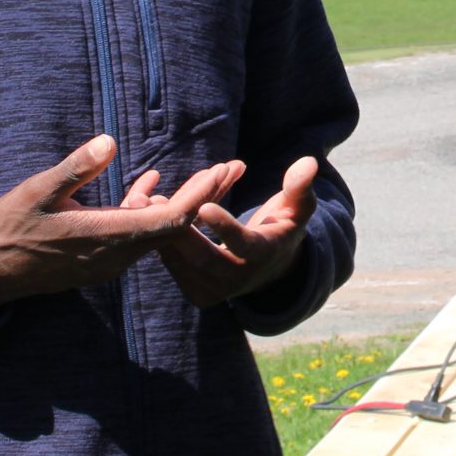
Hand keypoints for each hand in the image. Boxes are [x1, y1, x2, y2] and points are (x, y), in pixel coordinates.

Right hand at [0, 137, 244, 309]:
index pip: (169, 221)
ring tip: (212, 174)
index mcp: (106, 237)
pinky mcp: (104, 258)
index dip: (197, 198)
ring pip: (160, 231)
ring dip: (184, 202)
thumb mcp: (37, 191)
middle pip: (175, 226)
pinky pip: (139, 234)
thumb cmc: (10, 227)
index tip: (218, 172)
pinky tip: (150, 184)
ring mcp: (112, 260)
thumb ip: (75, 168)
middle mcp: (117, 254)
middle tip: (234, 166)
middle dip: (206, 195)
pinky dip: (152, 209)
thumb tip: (108, 141)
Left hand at [159, 155, 322, 307]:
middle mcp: (240, 279)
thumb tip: (309, 161)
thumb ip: (300, 186)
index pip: (243, 244)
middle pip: (204, 257)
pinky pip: (176, 269)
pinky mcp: (199, 294)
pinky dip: (162, 246)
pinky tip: (151, 221)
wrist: (271, 267)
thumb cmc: (282, 225)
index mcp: (263, 254)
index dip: (225, 226)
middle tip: (159, 202)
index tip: (205, 204)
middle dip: (180, 230)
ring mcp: (218, 291)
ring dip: (164, 236)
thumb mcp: (297, 206)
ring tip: (146, 206)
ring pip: (184, 263)